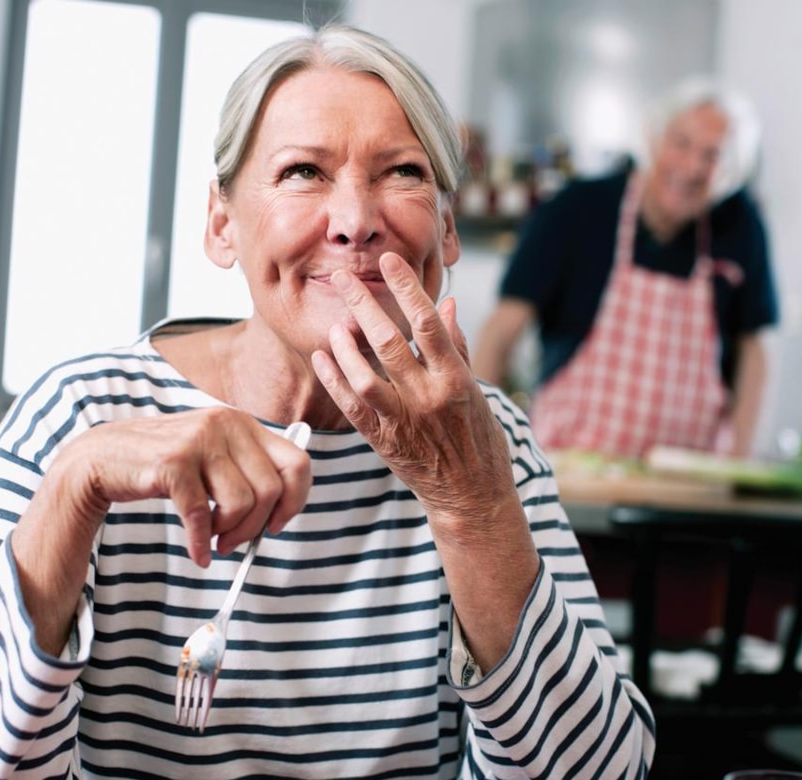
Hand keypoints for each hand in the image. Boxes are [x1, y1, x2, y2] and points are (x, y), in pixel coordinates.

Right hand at [12, 408, 310, 652]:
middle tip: (235, 543)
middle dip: (257, 527)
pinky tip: (197, 553)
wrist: (101, 458)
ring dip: (229, 534)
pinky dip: (200, 543)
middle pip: (271, 490)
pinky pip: (203, 515)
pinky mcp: (173, 463)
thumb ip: (246, 472)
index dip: (295, 500)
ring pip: (242, 504)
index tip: (277, 524)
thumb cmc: (163, 466)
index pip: (297, 462)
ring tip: (212, 540)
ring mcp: (199, 441)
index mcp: (243, 423)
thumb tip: (281, 514)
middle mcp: (226, 424)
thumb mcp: (212, 457)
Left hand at [311, 253, 515, 531]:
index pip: (429, 324)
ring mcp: (404, 422)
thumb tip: (445, 304)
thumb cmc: (479, 440)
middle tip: (343, 277)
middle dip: (364, 305)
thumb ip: (456, 347)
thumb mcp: (477, 390)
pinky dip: (334, 380)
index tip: (390, 260)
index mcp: (456, 381)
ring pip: (365, 376)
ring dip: (345, 346)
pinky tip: (323, 357)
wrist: (471, 497)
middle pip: (389, 343)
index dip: (408, 289)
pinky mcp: (383, 442)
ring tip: (335, 323)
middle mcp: (429, 399)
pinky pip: (352, 407)